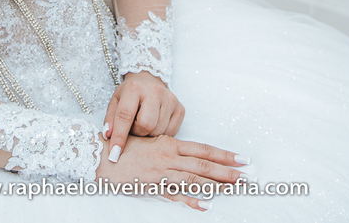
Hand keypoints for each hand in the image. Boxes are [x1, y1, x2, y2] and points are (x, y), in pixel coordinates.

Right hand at [95, 133, 249, 210]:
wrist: (100, 155)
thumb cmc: (125, 148)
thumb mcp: (151, 144)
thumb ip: (171, 151)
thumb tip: (191, 159)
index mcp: (170, 144)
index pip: (204, 150)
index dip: (225, 155)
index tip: (243, 159)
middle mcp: (169, 156)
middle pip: (204, 165)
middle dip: (228, 171)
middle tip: (247, 176)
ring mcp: (161, 171)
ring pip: (194, 178)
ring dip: (216, 184)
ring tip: (234, 188)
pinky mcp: (152, 185)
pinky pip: (175, 194)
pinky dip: (191, 199)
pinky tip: (205, 204)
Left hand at [103, 72, 183, 160]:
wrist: (149, 82)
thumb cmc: (130, 95)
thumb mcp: (115, 102)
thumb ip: (110, 120)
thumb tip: (108, 136)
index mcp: (134, 88)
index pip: (125, 115)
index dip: (119, 136)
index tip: (114, 153)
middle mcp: (154, 91)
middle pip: (146, 125)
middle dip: (138, 132)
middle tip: (134, 126)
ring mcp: (170, 99)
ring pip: (158, 131)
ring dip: (149, 134)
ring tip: (144, 122)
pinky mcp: (180, 108)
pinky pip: (171, 133)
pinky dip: (161, 134)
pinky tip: (156, 124)